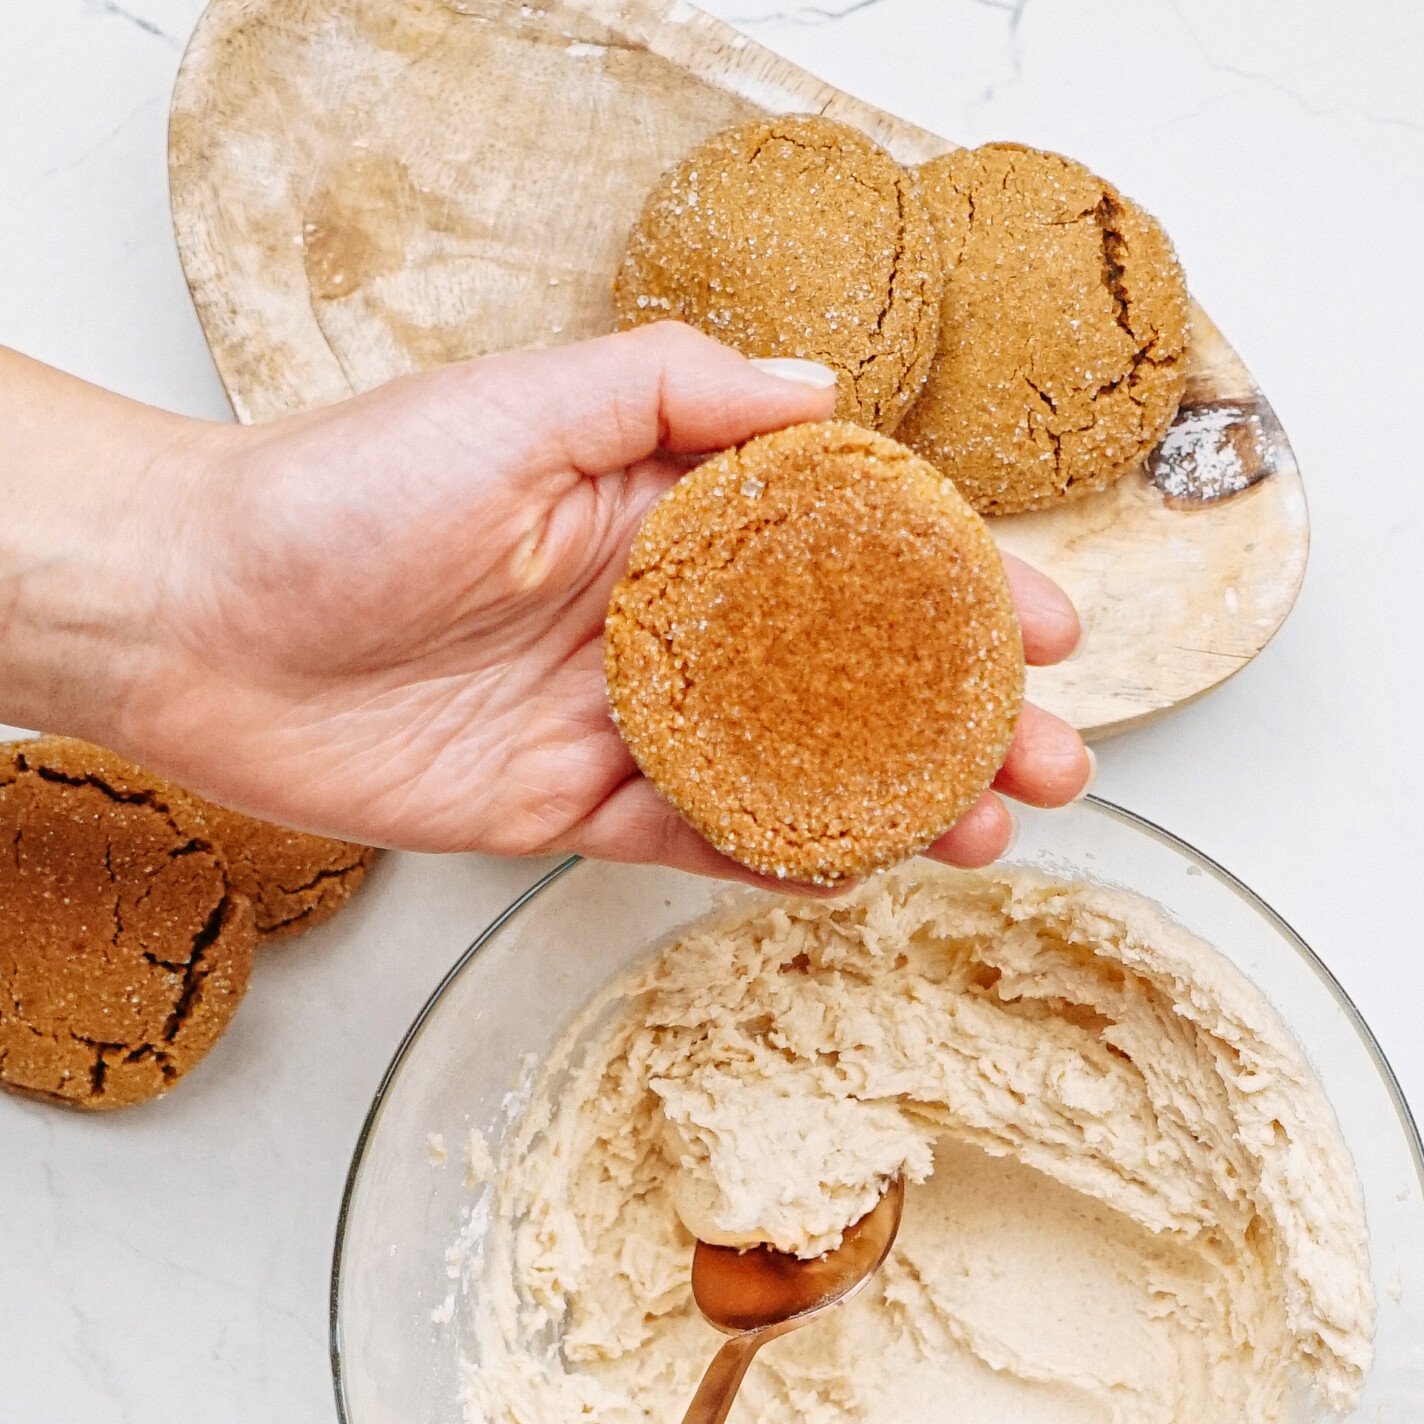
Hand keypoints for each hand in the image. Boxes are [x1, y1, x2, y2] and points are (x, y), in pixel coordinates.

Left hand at [0, 328, 1089, 880]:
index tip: (1047, 626)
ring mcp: (622, 717)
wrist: (202, 622)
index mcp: (662, 508)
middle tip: (1052, 760)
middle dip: (962, 716)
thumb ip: (674, 394)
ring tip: (986, 827)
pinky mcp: (568, 807)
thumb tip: (820, 388)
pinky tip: (862, 867)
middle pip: (849, 671)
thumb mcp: (519, 406)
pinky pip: (700, 841)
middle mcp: (659, 613)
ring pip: (796, 767)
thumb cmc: (338, 495)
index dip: (955, 587)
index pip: (849, 548)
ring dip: (898, 798)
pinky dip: (783, 857)